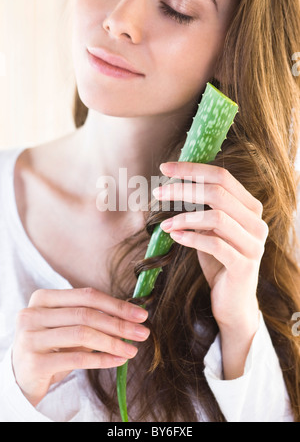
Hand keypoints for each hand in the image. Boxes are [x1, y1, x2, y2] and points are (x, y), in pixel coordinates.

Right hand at [12, 287, 149, 405]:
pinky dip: (102, 360)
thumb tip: (131, 317)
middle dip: (119, 324)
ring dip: (113, 342)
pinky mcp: (34, 362)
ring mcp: (30, 337)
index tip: (140, 314)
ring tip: (132, 350)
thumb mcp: (68, 326)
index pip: (87, 296)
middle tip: (142, 333)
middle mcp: (33, 314)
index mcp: (43, 298)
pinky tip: (117, 360)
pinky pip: (77, 359)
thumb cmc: (51, 346)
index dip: (116, 305)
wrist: (21, 376)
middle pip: (87, 314)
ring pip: (83, 335)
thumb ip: (92, 317)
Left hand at [154, 162, 268, 376]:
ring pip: (217, 217)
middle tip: (158, 193)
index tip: (165, 168)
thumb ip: (201, 209)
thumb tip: (172, 184)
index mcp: (250, 208)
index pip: (222, 177)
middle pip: (218, 193)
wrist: (233, 302)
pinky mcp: (244, 265)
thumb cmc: (218, 262)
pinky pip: (215, 245)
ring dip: (184, 217)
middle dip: (183, 189)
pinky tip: (175, 236)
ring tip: (164, 223)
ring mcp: (253, 244)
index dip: (192, 169)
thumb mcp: (210, 231)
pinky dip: (191, 238)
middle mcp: (256, 222)